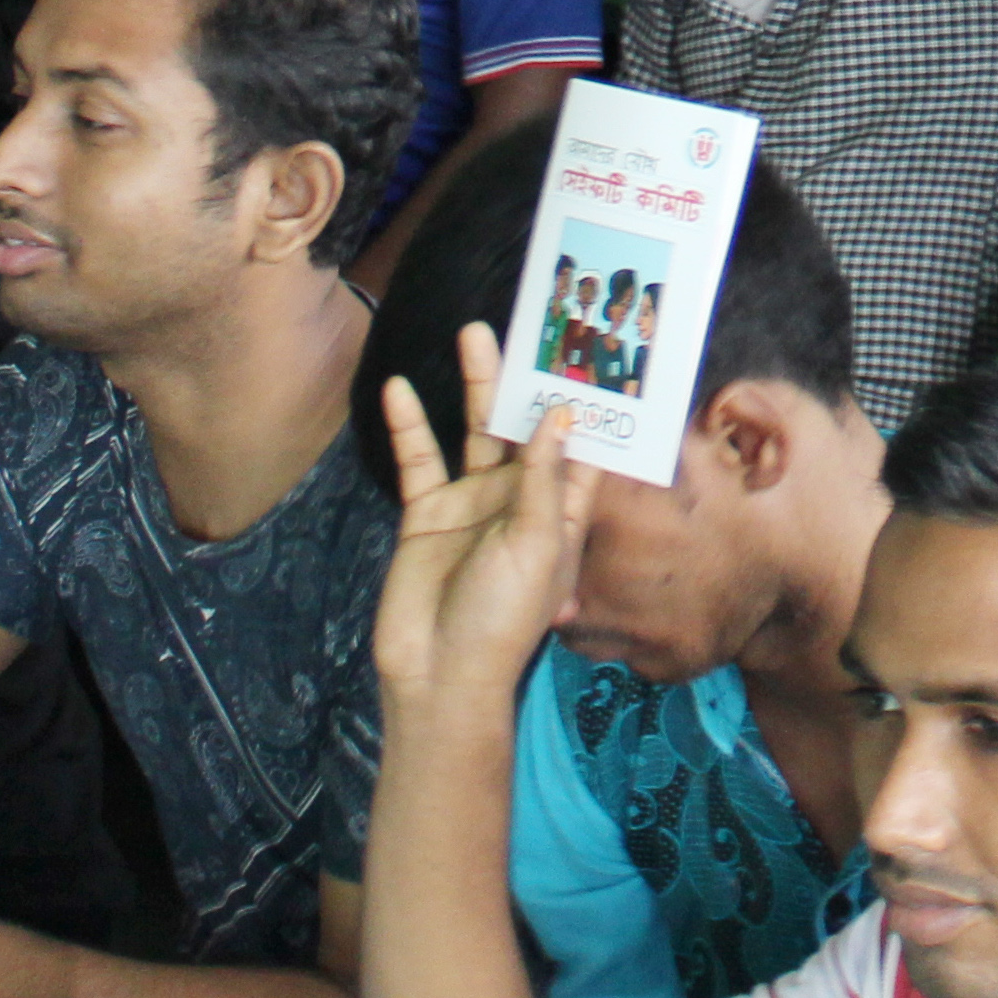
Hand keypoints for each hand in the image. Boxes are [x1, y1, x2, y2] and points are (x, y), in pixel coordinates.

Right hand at [372, 321, 596, 714]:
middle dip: (527, 380)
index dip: (589, 406)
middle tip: (526, 324)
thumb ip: (544, 479)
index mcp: (562, 514)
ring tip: (473, 335)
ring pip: (478, 432)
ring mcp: (473, 504)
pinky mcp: (429, 513)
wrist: (438, 673)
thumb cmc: (502, 619)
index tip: (597, 353)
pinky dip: (411, 425)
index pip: (581, 449)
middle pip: (527, 428)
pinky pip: (422, 459)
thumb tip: (559, 414)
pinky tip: (400, 390)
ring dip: (477, 386)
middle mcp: (521, 501)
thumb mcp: (536, 546)